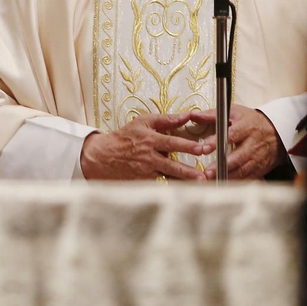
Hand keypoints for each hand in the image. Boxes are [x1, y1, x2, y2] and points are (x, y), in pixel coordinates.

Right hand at [80, 112, 214, 180]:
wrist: (104, 156)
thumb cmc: (125, 137)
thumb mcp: (143, 122)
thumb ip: (166, 119)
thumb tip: (186, 115)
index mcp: (150, 140)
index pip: (171, 143)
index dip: (187, 146)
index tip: (201, 149)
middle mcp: (148, 157)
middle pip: (172, 165)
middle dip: (188, 170)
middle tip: (202, 174)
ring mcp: (145, 172)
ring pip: (168, 177)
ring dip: (184, 181)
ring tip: (199, 184)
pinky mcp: (143, 182)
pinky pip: (161, 184)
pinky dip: (173, 186)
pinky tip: (186, 189)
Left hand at [187, 106, 283, 180]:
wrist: (277, 133)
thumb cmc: (252, 122)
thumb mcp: (235, 112)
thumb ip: (213, 115)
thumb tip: (193, 116)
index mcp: (247, 128)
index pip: (231, 135)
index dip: (217, 142)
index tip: (204, 148)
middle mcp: (253, 144)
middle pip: (238, 157)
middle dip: (222, 165)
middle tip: (207, 172)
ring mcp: (257, 158)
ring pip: (243, 170)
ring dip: (227, 177)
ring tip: (211, 181)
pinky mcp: (260, 169)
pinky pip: (248, 178)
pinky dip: (236, 183)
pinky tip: (223, 185)